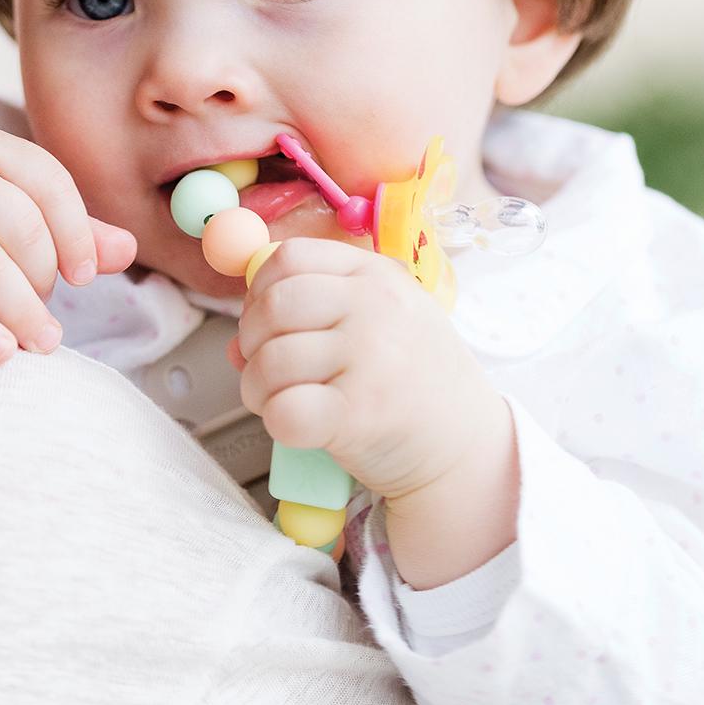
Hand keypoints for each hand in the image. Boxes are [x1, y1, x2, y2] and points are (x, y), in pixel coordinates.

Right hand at [0, 125, 135, 363]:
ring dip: (21, 313)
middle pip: (20, 226)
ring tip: (40, 344)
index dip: (75, 232)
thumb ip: (69, 232)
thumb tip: (128, 250)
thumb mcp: (7, 220)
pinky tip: (0, 353)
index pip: (47, 179)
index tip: (84, 278)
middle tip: (46, 318)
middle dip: (43, 281)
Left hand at [233, 238, 517, 585]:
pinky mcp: (361, 413)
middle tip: (271, 370)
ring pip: (270, 361)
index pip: (288, 257)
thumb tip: (237, 343)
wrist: (466, 447)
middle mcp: (375, 307)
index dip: (261, 291)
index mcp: (376, 276)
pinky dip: (278, 422)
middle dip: (253, 342)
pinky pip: (284, 411)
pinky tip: (300, 426)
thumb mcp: (380, 324)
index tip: (271, 323)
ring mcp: (371, 358)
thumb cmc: (414, 384)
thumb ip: (312, 317)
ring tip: (284, 401)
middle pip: (273, 306)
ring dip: (259, 389)